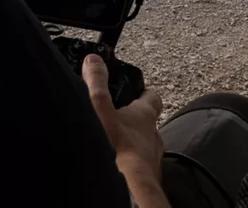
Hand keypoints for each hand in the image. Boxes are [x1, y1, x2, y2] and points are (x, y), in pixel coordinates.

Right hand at [82, 54, 169, 207]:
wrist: (128, 188)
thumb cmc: (116, 147)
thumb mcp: (100, 107)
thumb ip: (96, 83)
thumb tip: (93, 60)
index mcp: (144, 115)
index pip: (152, 98)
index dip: (145, 94)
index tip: (137, 91)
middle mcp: (153, 135)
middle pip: (148, 123)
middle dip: (135, 121)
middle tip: (120, 119)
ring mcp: (153, 157)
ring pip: (146, 145)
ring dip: (134, 143)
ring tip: (116, 143)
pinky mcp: (148, 176)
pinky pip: (142, 165)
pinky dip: (133, 162)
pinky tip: (118, 164)